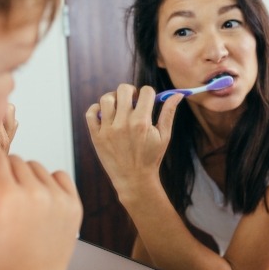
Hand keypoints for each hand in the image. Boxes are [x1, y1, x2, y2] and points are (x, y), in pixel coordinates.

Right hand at [0, 146, 82, 269]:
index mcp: (6, 200)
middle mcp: (35, 194)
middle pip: (15, 160)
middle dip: (3, 170)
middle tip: (0, 187)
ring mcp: (58, 199)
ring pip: (37, 167)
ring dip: (26, 177)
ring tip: (21, 199)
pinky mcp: (74, 204)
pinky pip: (60, 175)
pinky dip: (49, 182)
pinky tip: (41, 198)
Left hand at [85, 84, 182, 198]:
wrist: (134, 180)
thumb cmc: (151, 157)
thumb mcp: (164, 135)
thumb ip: (169, 112)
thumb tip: (177, 94)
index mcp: (142, 122)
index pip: (146, 92)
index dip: (149, 93)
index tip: (147, 100)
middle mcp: (124, 123)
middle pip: (124, 89)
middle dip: (131, 91)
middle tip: (133, 100)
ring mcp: (108, 129)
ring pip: (106, 99)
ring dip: (114, 98)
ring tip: (119, 107)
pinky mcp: (96, 136)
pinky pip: (91, 113)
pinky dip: (96, 108)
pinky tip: (105, 114)